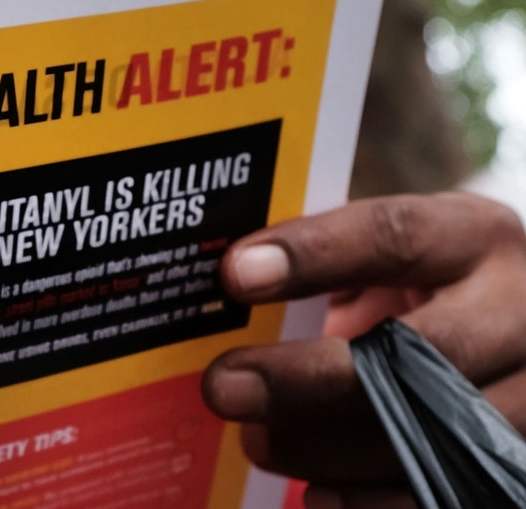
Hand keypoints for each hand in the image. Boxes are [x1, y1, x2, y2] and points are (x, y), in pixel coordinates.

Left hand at [201, 192, 525, 507]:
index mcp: (474, 238)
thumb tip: (223, 292)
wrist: (506, 324)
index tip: (236, 274)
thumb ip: (325, 267)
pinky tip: (316, 493)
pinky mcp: (517, 459)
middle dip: (307, 378)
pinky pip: (447, 493)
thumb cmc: (422, 285)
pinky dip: (373, 501)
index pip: (394, 236)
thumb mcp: (388, 254)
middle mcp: (518, 312)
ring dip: (328, 448)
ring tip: (257, 441)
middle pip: (419, 354)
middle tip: (224, 387)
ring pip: (434, 436)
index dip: (312, 255)